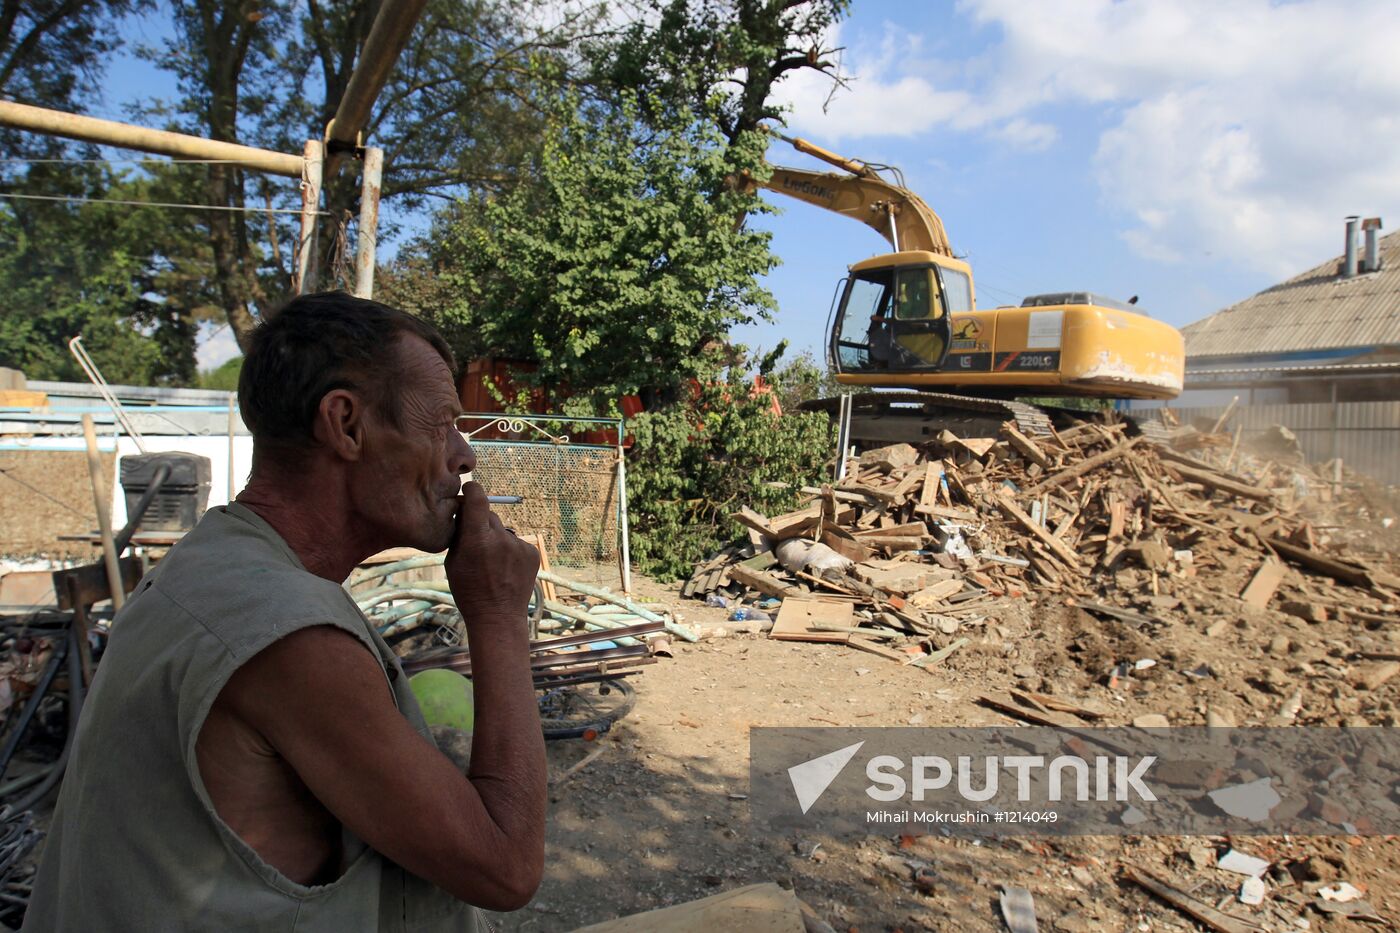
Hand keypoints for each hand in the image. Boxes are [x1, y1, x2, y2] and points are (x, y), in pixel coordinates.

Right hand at [445, 482, 539, 626]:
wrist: (497, 616)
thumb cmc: (469, 590)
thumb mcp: (453, 561)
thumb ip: (459, 534)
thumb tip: (463, 511)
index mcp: (477, 539)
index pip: (478, 498)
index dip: (473, 490)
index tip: (470, 489)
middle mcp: (500, 538)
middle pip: (489, 516)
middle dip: (481, 524)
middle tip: (477, 543)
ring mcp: (519, 545)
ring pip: (503, 531)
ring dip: (497, 539)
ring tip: (493, 563)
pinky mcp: (532, 552)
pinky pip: (516, 542)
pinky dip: (510, 550)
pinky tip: (506, 568)